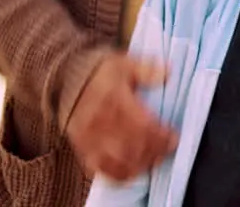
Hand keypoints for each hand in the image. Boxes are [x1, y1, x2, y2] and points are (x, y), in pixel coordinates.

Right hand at [64, 52, 176, 180]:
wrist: (65, 80)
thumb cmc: (100, 73)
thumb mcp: (124, 64)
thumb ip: (146, 69)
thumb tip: (168, 73)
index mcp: (112, 100)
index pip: (141, 125)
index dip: (160, 136)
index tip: (174, 136)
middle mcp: (100, 123)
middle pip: (132, 146)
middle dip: (155, 150)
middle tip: (168, 148)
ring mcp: (89, 139)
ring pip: (119, 161)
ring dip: (141, 164)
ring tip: (155, 159)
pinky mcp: (82, 149)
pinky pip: (101, 169)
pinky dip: (120, 174)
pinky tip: (134, 171)